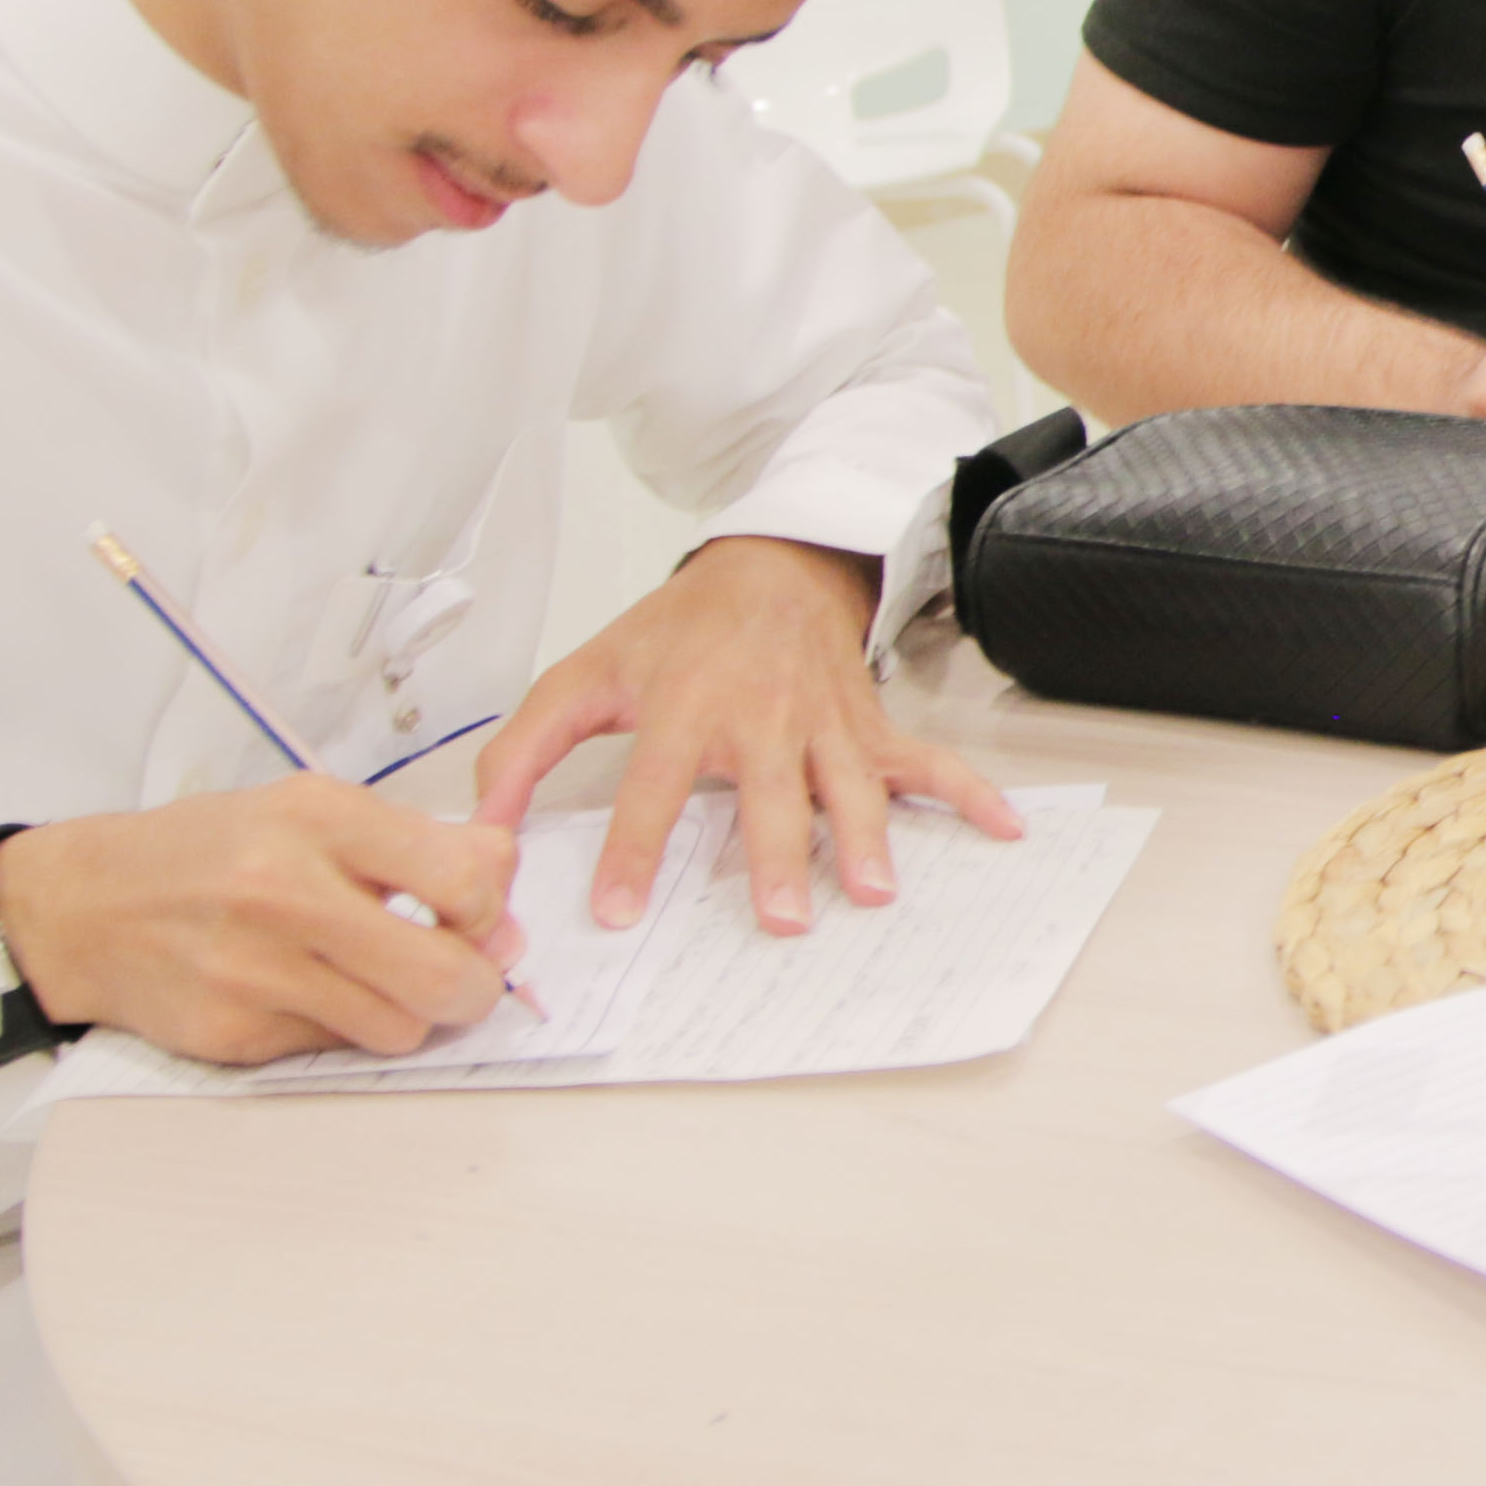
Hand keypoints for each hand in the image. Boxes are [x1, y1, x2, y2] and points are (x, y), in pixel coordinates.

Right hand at [0, 774, 521, 1064]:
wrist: (80, 907)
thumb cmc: (207, 852)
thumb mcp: (310, 811)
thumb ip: (416, 844)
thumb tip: (503, 900)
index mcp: (317, 819)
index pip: (461, 879)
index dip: (488, 909)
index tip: (474, 915)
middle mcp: (284, 892)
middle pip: (444, 976)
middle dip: (476, 985)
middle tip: (463, 974)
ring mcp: (254, 971)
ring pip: (398, 1028)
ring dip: (409, 1013)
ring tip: (378, 980)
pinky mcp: (231, 1034)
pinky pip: (334, 1050)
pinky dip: (341, 1029)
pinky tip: (308, 993)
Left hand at [471, 535, 1021, 932]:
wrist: (768, 568)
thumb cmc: (675, 634)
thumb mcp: (582, 678)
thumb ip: (522, 753)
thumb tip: (481, 830)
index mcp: (685, 709)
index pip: (650, 790)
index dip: (632, 851)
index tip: (617, 912)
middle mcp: (760, 719)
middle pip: (767, 795)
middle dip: (776, 855)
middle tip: (779, 917)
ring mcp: (823, 724)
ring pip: (847, 785)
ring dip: (863, 838)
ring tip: (871, 892)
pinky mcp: (866, 727)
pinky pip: (925, 762)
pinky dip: (969, 793)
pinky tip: (1004, 828)